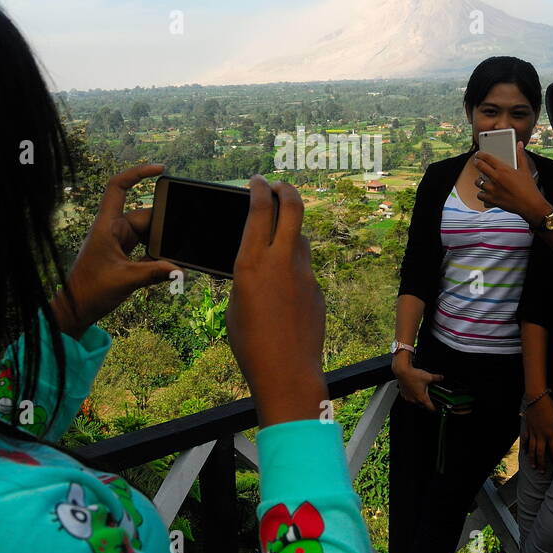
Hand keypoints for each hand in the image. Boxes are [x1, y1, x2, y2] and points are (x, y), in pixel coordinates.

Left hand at [53, 163, 178, 336]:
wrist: (76, 309)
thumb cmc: (90, 291)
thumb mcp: (125, 281)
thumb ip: (154, 273)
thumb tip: (179, 270)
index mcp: (106, 225)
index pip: (118, 188)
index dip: (137, 173)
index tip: (160, 170)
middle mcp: (113, 229)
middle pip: (145, 215)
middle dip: (164, 225)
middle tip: (183, 236)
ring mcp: (118, 241)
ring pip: (148, 233)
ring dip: (162, 243)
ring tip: (178, 252)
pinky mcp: (123, 254)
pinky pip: (146, 247)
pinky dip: (158, 254)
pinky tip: (170, 265)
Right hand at [227, 175, 327, 427]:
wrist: (287, 372)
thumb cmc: (250, 343)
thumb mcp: (235, 302)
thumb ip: (247, 275)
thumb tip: (257, 260)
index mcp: (252, 263)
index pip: (259, 209)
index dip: (258, 188)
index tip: (257, 180)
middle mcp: (282, 261)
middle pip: (292, 207)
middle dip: (285, 189)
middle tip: (278, 186)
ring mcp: (305, 274)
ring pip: (301, 236)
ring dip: (290, 229)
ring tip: (277, 236)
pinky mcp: (317, 289)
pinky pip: (305, 267)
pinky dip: (294, 265)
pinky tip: (284, 285)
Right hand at [392, 353, 442, 411]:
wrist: (402, 371)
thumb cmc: (413, 375)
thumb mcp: (428, 376)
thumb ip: (436, 378)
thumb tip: (441, 377)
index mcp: (421, 398)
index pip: (430, 408)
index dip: (435, 408)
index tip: (436, 407)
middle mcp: (414, 399)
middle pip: (423, 404)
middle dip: (426, 400)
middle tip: (428, 394)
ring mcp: (408, 397)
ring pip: (415, 401)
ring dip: (419, 397)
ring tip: (420, 390)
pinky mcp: (403, 394)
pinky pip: (409, 397)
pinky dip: (412, 394)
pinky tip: (414, 388)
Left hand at [473, 141, 547, 224]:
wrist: (530, 205)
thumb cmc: (529, 187)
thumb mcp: (525, 170)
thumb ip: (521, 156)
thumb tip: (519, 144)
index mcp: (503, 169)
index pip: (487, 158)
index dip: (480, 154)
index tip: (478, 154)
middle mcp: (496, 178)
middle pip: (480, 167)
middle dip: (477, 163)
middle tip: (477, 163)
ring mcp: (492, 190)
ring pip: (478, 183)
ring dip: (479, 181)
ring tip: (482, 180)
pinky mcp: (492, 200)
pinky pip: (480, 196)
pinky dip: (482, 194)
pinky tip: (485, 193)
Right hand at [522, 393, 552, 469]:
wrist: (537, 399)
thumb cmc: (550, 408)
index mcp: (550, 433)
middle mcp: (541, 435)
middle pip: (541, 453)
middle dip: (542, 463)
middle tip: (541, 472)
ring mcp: (533, 432)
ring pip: (532, 449)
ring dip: (532, 458)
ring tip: (533, 467)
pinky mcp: (528, 428)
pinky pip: (526, 439)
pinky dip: (525, 447)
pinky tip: (525, 452)